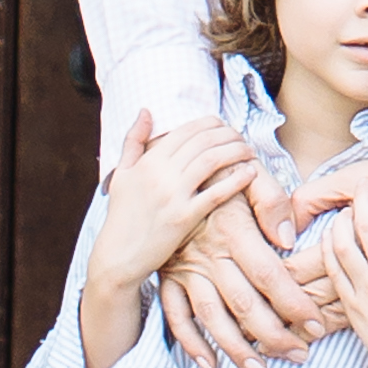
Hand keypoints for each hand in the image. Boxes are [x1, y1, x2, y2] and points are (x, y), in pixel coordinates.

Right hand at [90, 108, 265, 307]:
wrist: (117, 257)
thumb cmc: (121, 216)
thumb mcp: (121, 174)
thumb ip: (133, 140)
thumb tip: (145, 110)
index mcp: (147, 161)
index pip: (186, 131)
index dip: (210, 124)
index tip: (224, 126)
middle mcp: (160, 173)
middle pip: (203, 142)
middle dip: (228, 134)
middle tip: (241, 136)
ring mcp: (173, 195)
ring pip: (211, 161)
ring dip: (235, 151)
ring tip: (249, 150)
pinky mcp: (184, 218)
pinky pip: (216, 193)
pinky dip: (236, 180)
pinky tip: (249, 173)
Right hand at [157, 167, 353, 367]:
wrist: (168, 162)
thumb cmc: (218, 167)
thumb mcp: (248, 169)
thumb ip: (272, 200)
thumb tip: (288, 240)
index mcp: (233, 229)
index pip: (269, 274)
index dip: (294, 303)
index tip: (315, 325)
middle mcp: (209, 254)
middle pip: (244, 304)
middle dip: (274, 335)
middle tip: (299, 355)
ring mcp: (185, 268)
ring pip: (212, 316)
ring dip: (236, 348)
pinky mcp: (168, 275)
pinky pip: (176, 315)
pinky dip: (190, 342)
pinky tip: (210, 364)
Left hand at [315, 158, 367, 367]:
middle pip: (365, 225)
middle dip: (363, 199)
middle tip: (364, 184)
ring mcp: (364, 289)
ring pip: (342, 246)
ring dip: (340, 224)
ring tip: (343, 212)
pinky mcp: (352, 306)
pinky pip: (335, 272)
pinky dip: (330, 252)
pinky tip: (329, 241)